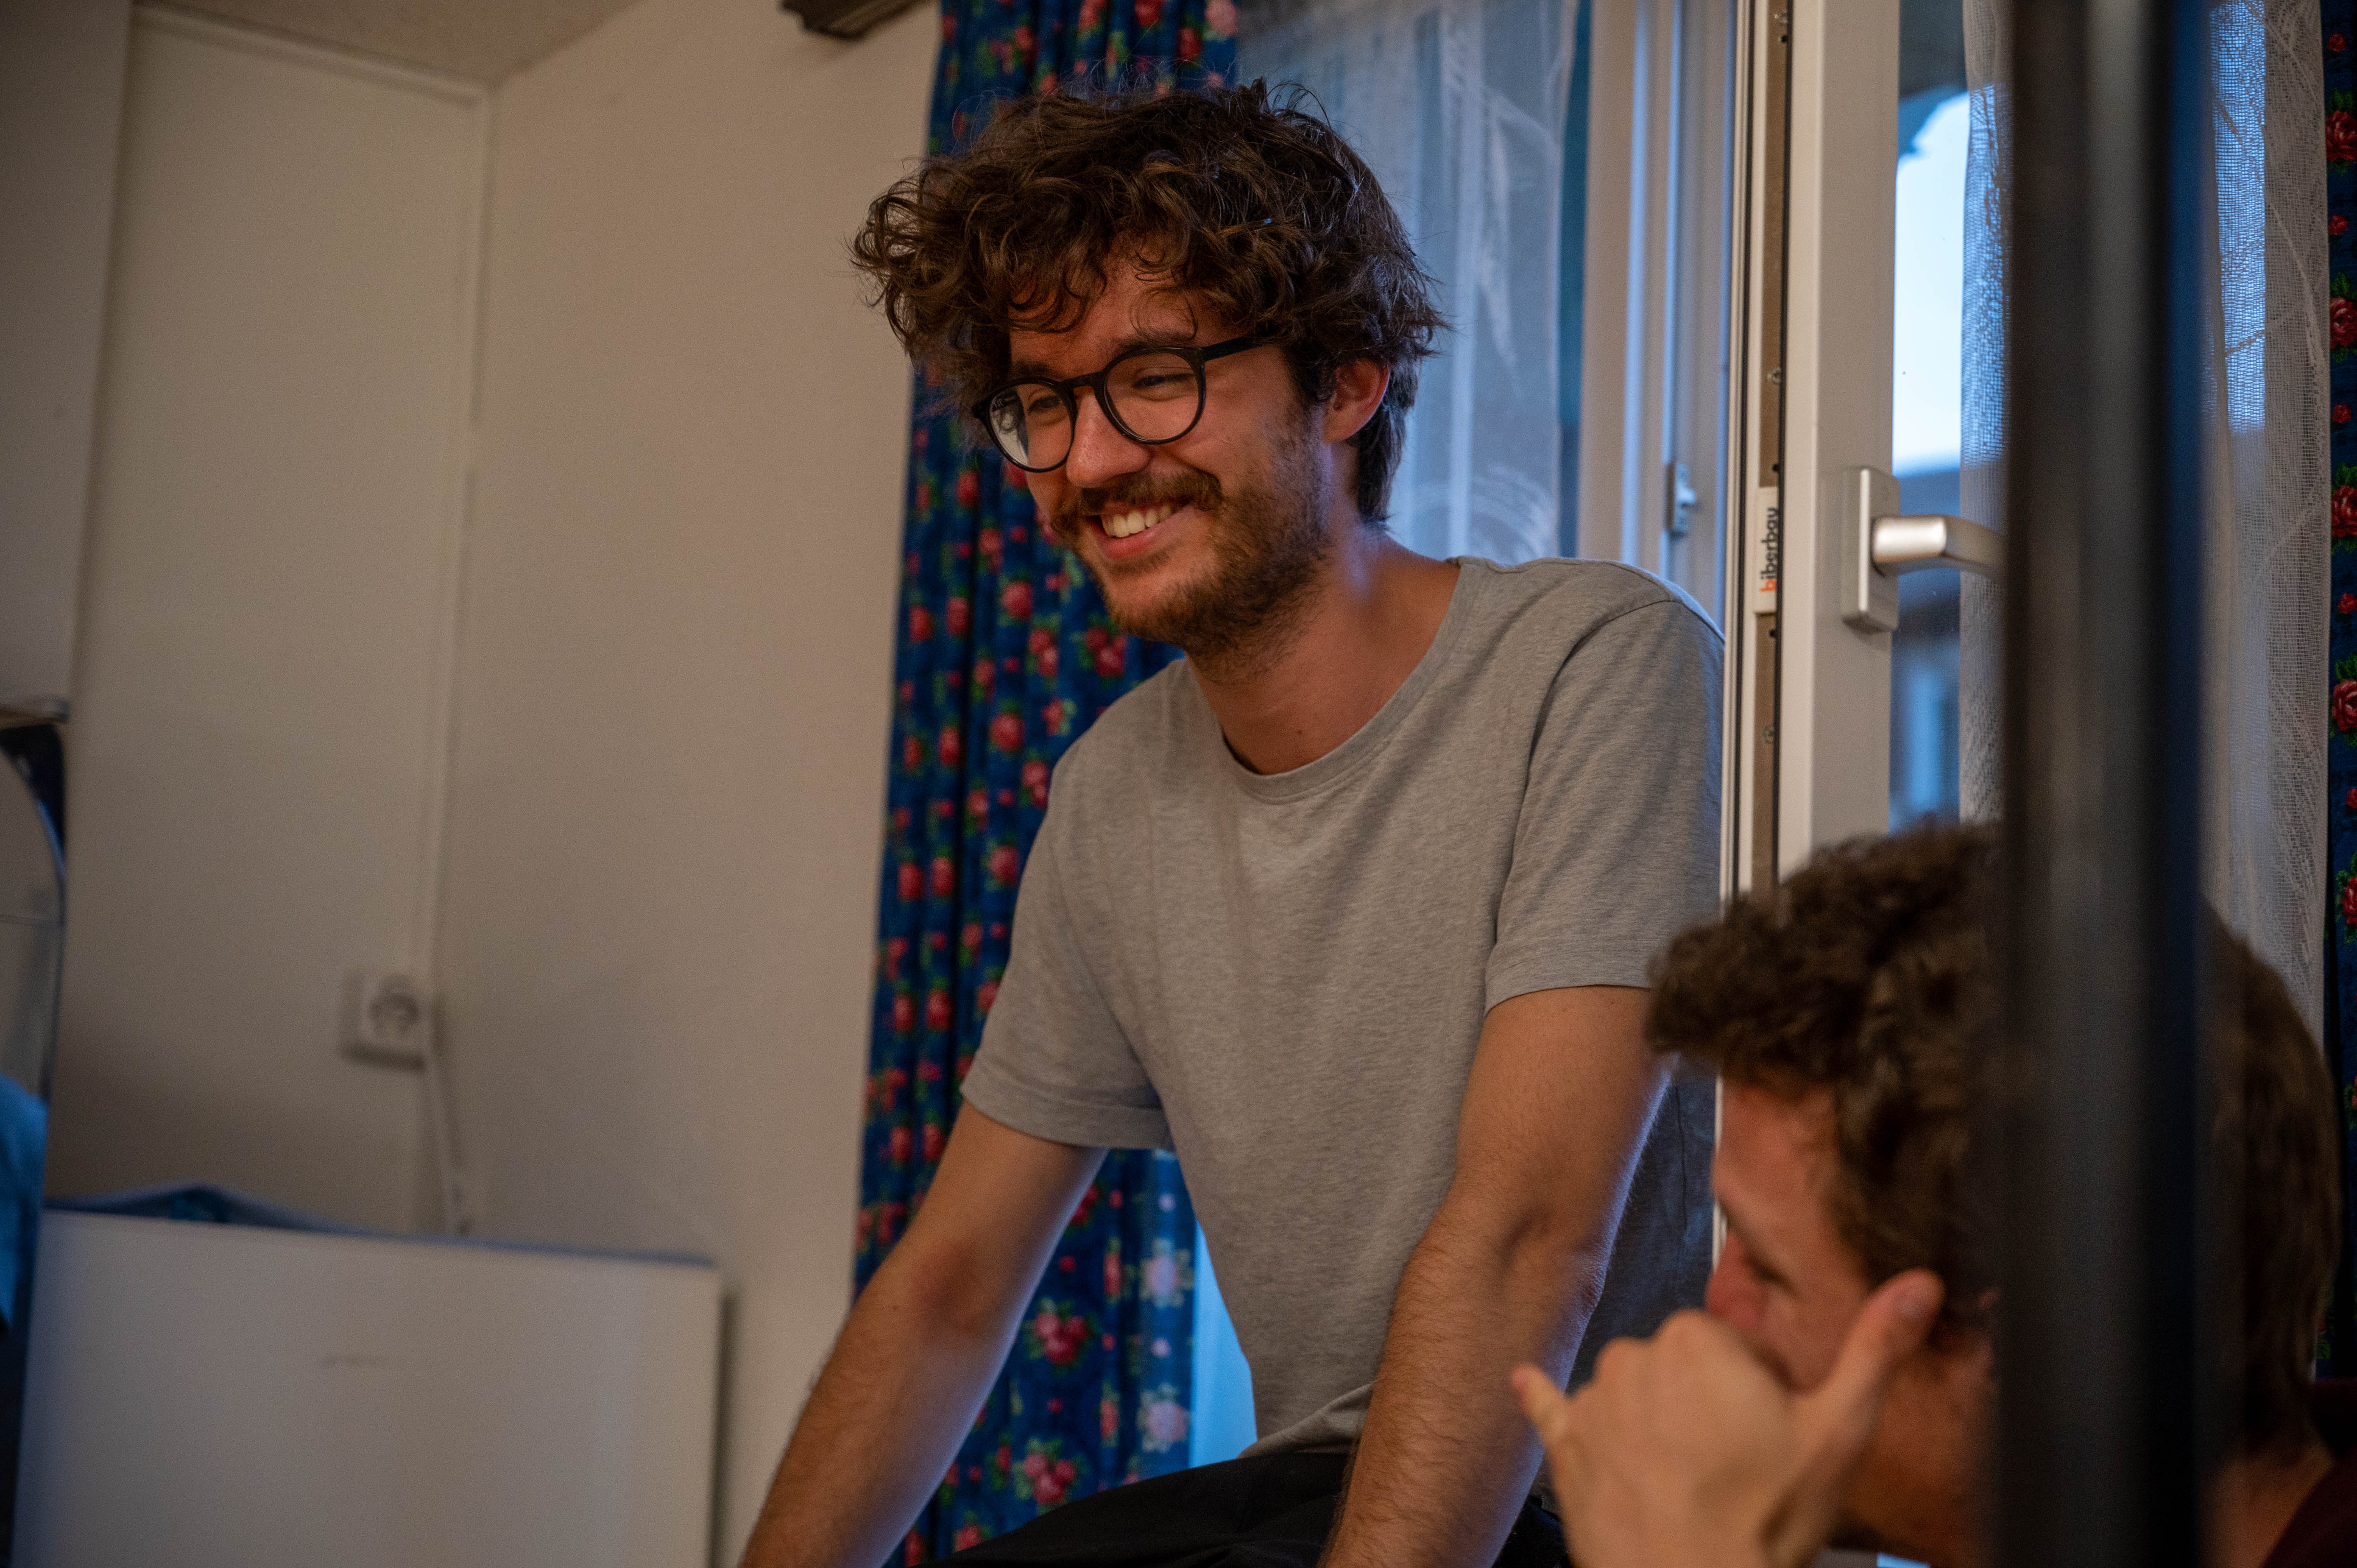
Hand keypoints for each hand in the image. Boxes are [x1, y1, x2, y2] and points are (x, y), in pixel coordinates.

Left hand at [1511, 1269, 1942, 1567]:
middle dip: (1707, 1400)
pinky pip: (1552, 1408)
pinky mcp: (1565, 1447)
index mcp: (1696, 1338)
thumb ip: (1877, 1348)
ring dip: (1656, 1421)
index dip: (1757, 1385)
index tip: (1768, 1428)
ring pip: (1634, 1392)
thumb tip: (1922, 1283)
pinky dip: (1546, 1400)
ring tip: (1691, 1478)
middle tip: (1736, 1460)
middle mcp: (1633, 1356)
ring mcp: (1593, 1402)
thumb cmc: (1765, 1519)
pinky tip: (1528, 1381)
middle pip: (1680, 1364)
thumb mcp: (1838, 1432)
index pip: (1731, 1343)